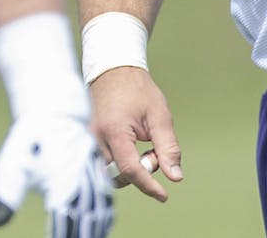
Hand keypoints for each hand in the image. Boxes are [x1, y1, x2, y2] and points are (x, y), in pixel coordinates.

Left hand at [0, 114, 112, 236]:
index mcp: (57, 179)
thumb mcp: (10, 166)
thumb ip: (6, 198)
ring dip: (94, 226)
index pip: (61, 218)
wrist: (53, 108)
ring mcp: (90, 171)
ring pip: (98, 206)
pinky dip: (104, 211)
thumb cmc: (28, 139)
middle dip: (80, 232)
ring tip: (90, 236)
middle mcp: (78, 176)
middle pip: (84, 216)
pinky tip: (101, 223)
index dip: (61, 233)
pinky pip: (105, 193)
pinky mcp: (97, 166)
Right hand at [89, 66, 181, 201]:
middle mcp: (97, 138)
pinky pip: (105, 162)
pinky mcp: (90, 140)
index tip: (164, 196)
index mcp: (114, 131)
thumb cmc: (138, 90)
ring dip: (130, 168)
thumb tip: (175, 177)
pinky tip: (132, 146)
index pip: (130, 170)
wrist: (114, 70)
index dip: (148, 186)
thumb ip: (167, 148)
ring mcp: (90, 139)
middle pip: (118, 175)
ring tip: (143, 146)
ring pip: (110, 172)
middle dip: (140, 173)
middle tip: (153, 151)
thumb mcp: (159, 116)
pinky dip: (121, 162)